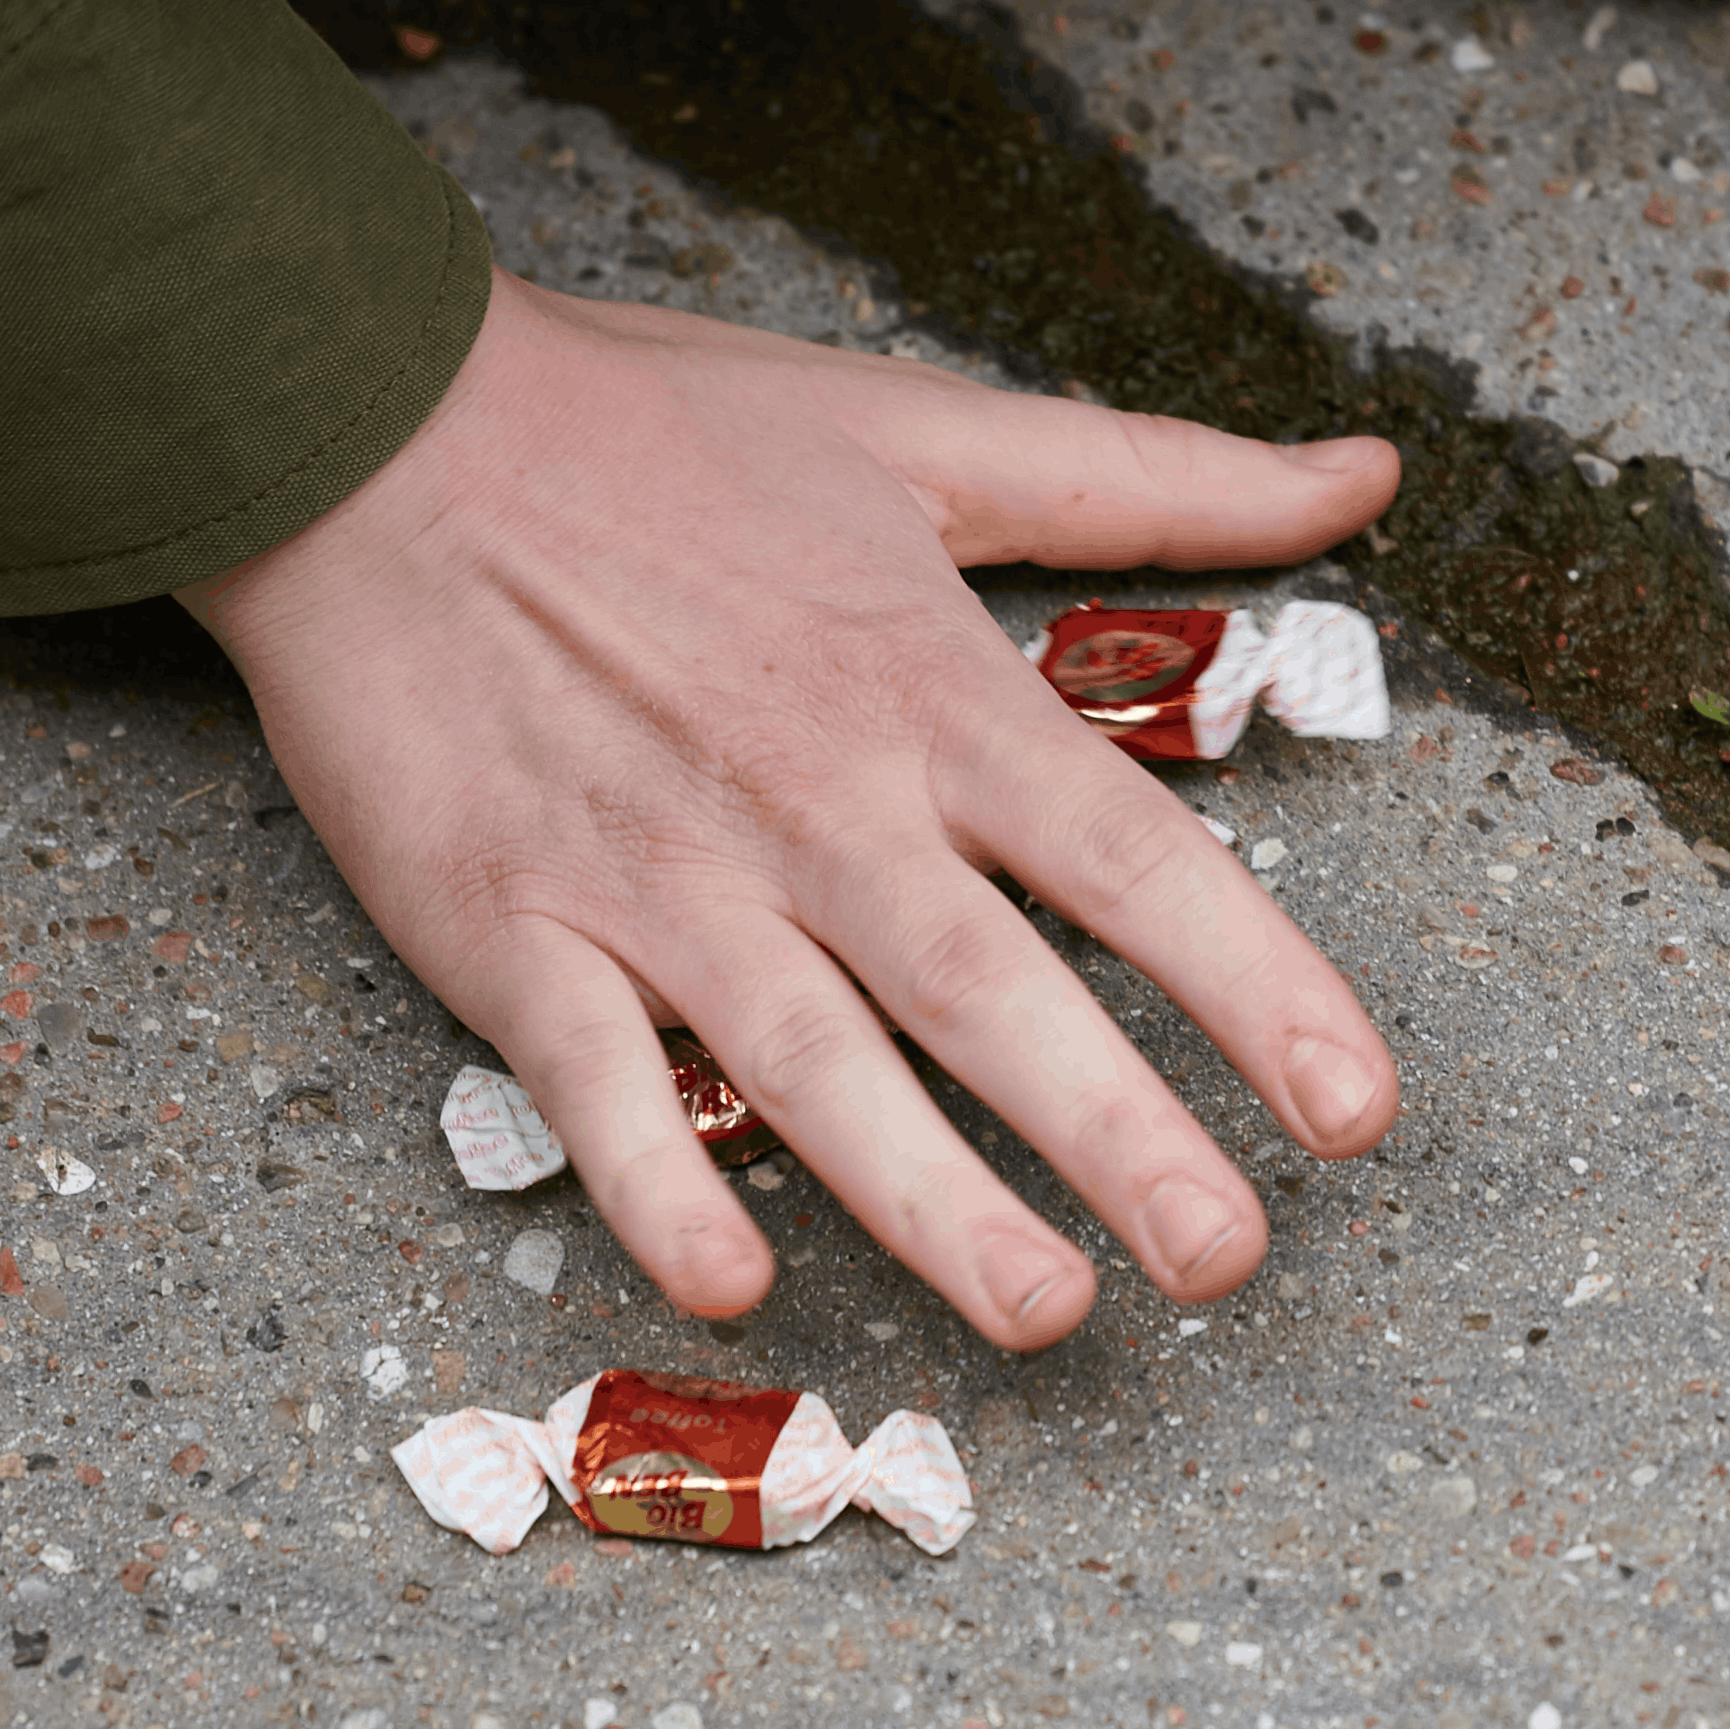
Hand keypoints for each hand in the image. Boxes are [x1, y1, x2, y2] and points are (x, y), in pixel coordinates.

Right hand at [178, 269, 1403, 1343]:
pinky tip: (730, 1285)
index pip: (1131, 858)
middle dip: (1117, 1136)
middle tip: (1226, 1263)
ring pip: (813, 1064)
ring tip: (1045, 1312)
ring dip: (929, 1199)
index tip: (1357, 1108)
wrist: (362, 416)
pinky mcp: (505, 923)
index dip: (1256, 984)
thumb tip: (1366, 472)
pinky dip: (653, 1180)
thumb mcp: (932, 429)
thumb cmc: (656, 429)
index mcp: (928, 689)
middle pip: (990, 991)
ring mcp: (656, 874)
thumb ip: (1163, 480)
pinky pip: (589, 1079)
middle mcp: (814, 800)